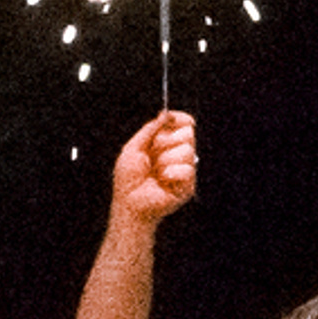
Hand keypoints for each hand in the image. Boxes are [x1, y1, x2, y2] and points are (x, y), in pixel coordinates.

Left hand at [108, 111, 196, 234]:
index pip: (182, 125)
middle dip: (168, 141)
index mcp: (165, 144)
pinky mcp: (189, 185)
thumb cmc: (128, 180)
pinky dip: (172, 173)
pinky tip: (163, 181)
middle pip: (188, 134)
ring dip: (166, 160)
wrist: (130, 204)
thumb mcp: (133, 147)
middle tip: (153, 153)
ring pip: (188, 150)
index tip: (174, 119)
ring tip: (156, 172)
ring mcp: (184, 169)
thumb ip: (149, 129)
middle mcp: (177, 155)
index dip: (180, 119)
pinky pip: (188, 169)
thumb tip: (164, 114)